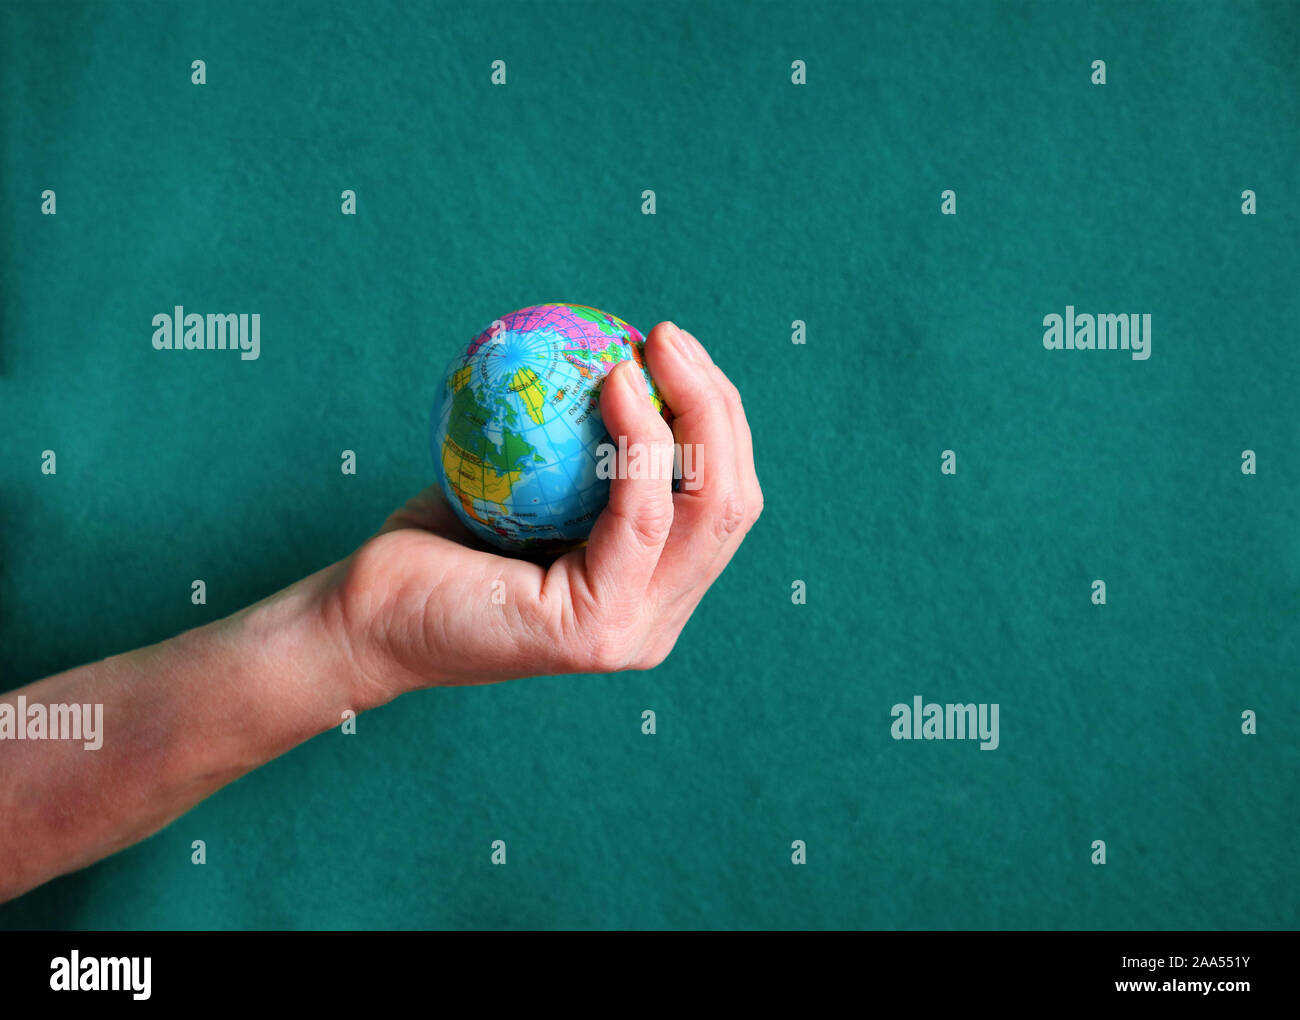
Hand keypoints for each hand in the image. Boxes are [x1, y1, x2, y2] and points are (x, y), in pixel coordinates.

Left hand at [325, 321, 762, 706]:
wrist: (365, 619)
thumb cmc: (436, 544)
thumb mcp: (525, 482)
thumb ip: (581, 446)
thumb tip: (619, 355)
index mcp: (651, 589)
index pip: (720, 497)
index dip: (715, 415)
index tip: (670, 346)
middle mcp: (657, 617)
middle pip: (733, 502)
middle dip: (718, 406)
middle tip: (669, 337)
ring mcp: (634, 630)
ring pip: (711, 509)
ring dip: (695, 412)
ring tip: (657, 347)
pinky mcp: (597, 630)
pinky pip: (641, 518)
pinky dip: (639, 441)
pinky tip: (615, 382)